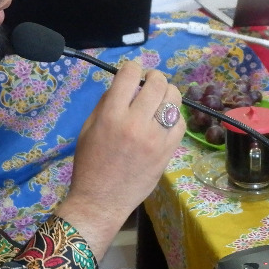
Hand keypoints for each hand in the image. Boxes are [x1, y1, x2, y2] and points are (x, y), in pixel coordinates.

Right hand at [57, 61, 183, 257]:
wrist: (101, 200)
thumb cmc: (89, 164)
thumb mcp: (88, 128)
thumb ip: (106, 103)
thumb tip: (126, 85)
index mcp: (111, 115)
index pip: (130, 74)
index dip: (132, 68)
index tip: (132, 73)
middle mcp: (136, 123)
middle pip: (157, 83)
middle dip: (154, 77)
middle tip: (149, 83)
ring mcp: (155, 138)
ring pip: (174, 100)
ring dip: (168, 93)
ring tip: (160, 99)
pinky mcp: (168, 152)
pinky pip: (180, 123)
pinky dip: (175, 116)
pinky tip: (165, 120)